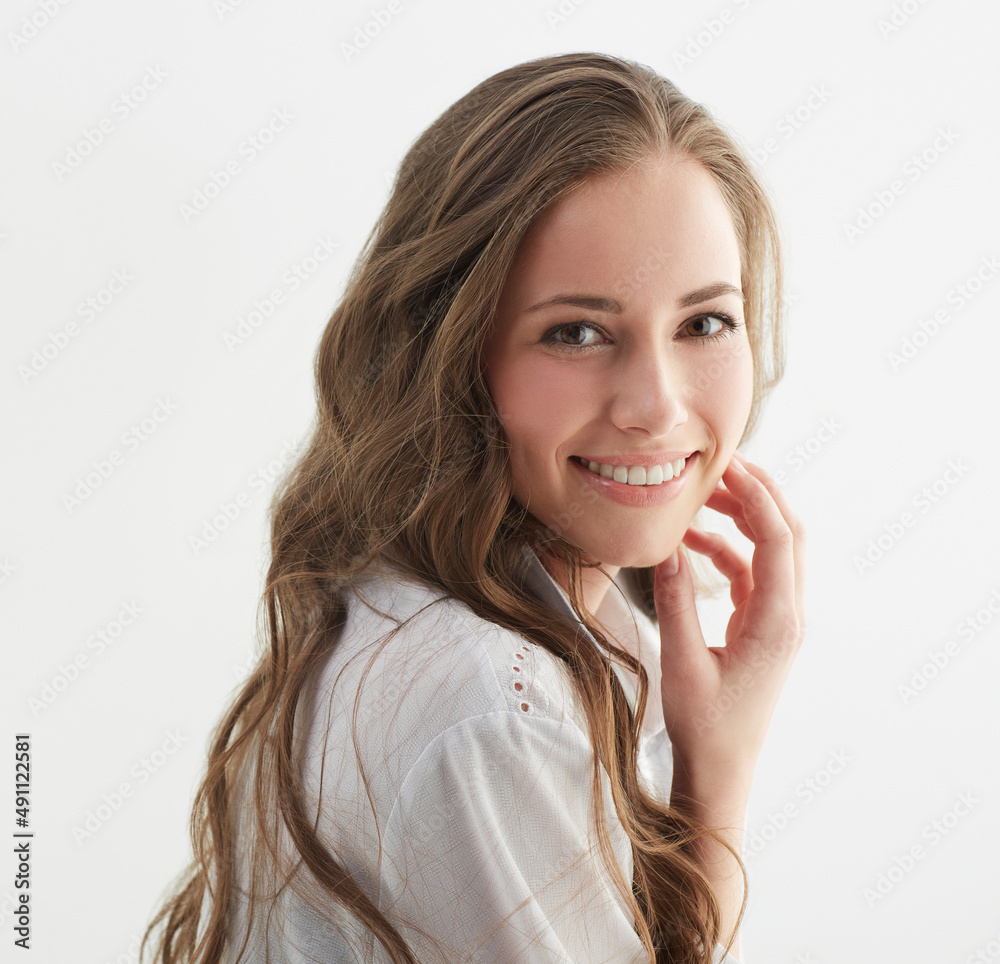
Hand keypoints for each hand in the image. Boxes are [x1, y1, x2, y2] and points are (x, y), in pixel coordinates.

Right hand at [654, 451, 805, 785]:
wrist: (722, 770)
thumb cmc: (705, 726)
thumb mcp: (682, 663)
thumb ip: (675, 602)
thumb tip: (667, 547)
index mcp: (777, 621)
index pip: (777, 539)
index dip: (755, 495)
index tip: (725, 464)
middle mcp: (787, 615)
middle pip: (787, 534)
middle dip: (758, 493)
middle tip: (719, 465)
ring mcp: (777, 620)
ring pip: (771, 551)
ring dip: (742, 519)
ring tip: (702, 496)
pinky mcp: (761, 627)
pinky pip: (750, 573)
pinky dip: (726, 550)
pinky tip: (691, 543)